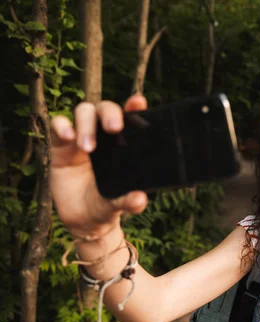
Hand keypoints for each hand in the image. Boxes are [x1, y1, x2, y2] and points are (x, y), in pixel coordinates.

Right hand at [50, 95, 148, 237]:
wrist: (83, 219)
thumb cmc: (107, 204)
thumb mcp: (118, 204)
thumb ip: (129, 201)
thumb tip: (140, 199)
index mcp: (125, 144)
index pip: (131, 118)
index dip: (135, 107)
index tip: (139, 102)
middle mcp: (104, 136)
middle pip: (106, 109)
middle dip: (110, 113)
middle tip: (114, 128)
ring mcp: (81, 137)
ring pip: (84, 112)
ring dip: (86, 125)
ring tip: (87, 148)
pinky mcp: (60, 145)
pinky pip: (58, 124)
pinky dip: (61, 126)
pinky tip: (67, 137)